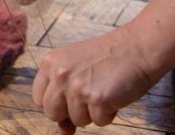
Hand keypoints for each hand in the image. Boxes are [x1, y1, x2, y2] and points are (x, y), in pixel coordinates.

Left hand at [32, 25, 156, 129]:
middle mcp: (60, 74)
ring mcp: (77, 87)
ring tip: (103, 89)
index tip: (68, 99)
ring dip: (93, 113)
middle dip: (70, 112)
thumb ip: (63, 95)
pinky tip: (114, 94)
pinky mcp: (97, 99)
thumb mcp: (76, 69)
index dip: (56, 104)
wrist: (136, 48)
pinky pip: (99, 122)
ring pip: (77, 121)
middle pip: (52, 113)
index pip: (38, 98)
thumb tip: (63, 131)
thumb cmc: (107, 59)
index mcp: (50, 63)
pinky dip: (109, 114)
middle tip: (88, 95)